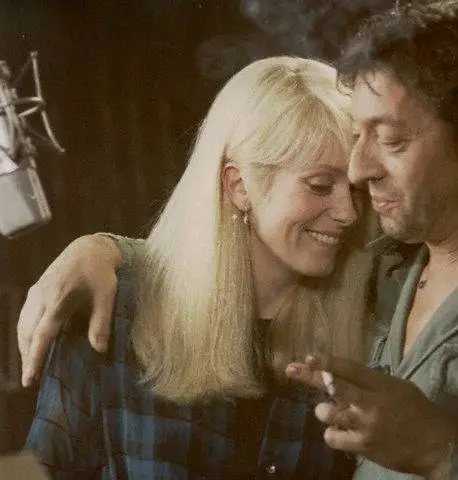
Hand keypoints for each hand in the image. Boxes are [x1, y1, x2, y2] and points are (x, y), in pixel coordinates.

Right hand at [17, 234, 120, 386]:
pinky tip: (31, 342)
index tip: (29, 378)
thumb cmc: (100, 272)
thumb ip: (101, 322)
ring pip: (22, 325)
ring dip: (24, 345)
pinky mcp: (36, 290)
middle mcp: (41, 297)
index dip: (35, 357)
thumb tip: (99, 349)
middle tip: (30, 379)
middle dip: (27, 356)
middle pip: (27, 332)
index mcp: (58, 300)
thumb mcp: (107, 295)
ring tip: (30, 365)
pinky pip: (24, 316)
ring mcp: (36, 292)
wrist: (88, 249)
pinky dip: (25, 332)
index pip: (42, 334)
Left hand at [285, 353, 455, 476]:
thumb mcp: (395, 386)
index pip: (350, 368)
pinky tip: (341, 432)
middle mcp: (370, 403)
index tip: (308, 355)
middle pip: (334, 387)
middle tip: (292, 369)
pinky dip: (332, 434)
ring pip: (328, 413)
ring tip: (332, 412)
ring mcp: (365, 426)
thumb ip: (367, 380)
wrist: (436, 445)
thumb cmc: (414, 409)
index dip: (328, 361)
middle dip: (309, 376)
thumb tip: (336, 373)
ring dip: (324, 411)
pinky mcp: (362, 446)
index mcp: (380, 384)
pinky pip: (333, 438)